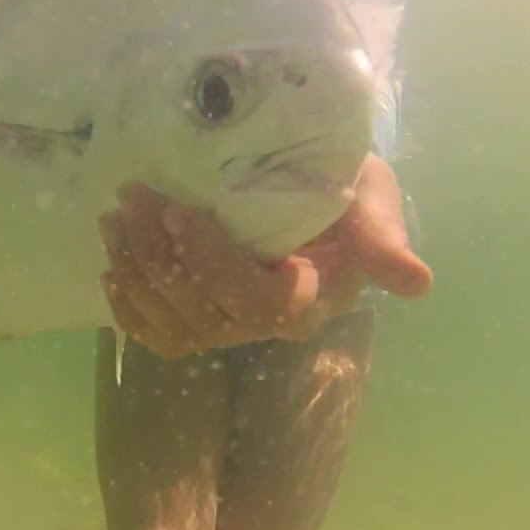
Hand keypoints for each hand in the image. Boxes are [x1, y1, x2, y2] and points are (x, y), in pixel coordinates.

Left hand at [99, 154, 432, 359]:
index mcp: (309, 302)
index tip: (179, 210)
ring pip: (174, 321)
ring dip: (136, 270)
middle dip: (160, 254)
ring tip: (115, 216)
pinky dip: (128, 305)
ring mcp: (229, 329)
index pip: (259, 300)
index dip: (211, 262)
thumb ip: (383, 242)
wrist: (317, 198)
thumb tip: (418, 284)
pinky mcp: (199, 323)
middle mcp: (266, 327)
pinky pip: (157, 334)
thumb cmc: (346, 196)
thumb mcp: (372, 204)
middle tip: (133, 196)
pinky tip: (111, 264)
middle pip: (205, 310)